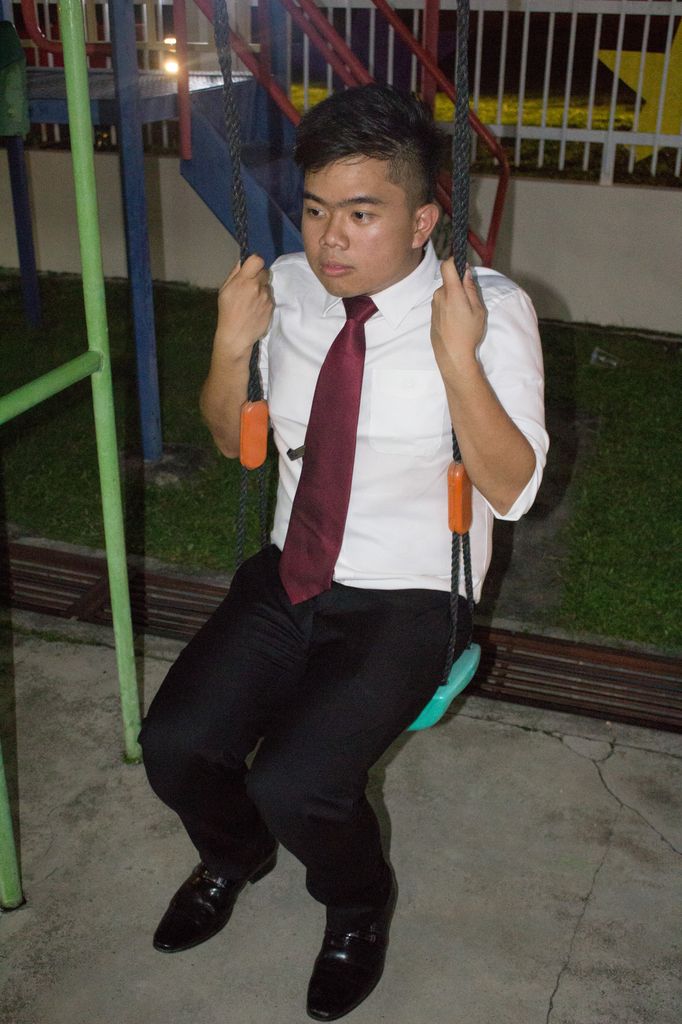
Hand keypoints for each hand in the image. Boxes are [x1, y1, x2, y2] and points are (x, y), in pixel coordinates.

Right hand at [215, 254, 272, 359]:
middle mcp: (256, 287)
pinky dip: (264, 300)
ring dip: (261, 289)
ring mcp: (266, 297)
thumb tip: (243, 261)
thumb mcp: (224, 290)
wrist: (236, 335)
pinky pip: (270, 297)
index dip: (256, 262)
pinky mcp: (271, 306)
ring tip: (251, 301)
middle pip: (265, 271)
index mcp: (243, 281)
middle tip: (250, 286)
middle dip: (258, 276)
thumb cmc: (227, 312)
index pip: (257, 260)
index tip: (252, 268)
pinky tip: (256, 308)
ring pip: (267, 285)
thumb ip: (235, 274)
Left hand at [431, 258, 486, 376]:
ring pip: (446, 293)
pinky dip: (450, 306)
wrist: (452, 355)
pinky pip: (442, 303)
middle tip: (471, 300)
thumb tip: (466, 272)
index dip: (455, 261)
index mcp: (451, 292)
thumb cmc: (468, 333)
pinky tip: (457, 321)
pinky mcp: (432, 314)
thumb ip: (471, 288)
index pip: (447, 265)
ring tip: (465, 314)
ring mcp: (434, 305)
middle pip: (448, 281)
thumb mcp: (478, 309)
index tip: (463, 266)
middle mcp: (439, 296)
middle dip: (459, 285)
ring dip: (455, 297)